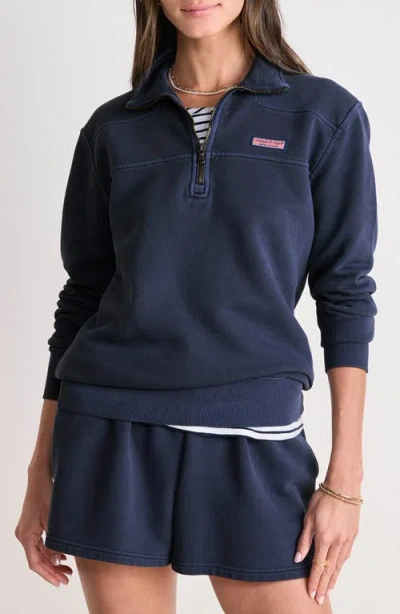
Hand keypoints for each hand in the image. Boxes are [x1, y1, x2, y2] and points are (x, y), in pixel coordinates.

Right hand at [14, 469, 72, 586]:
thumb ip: (54, 542)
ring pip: (38, 552)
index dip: (48, 574)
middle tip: (67, 578)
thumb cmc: (47, 495)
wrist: (40, 477)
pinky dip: (49, 551)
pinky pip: (39, 544)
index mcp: (26, 535)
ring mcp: (26, 530)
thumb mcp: (54, 520)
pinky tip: (61, 556)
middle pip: (37, 559)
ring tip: (67, 568)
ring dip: (51, 561)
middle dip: (52, 570)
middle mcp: (23, 535)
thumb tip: (58, 561)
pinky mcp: (31, 525)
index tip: (60, 582)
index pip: (35, 563)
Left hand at [294, 486, 360, 604]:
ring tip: (328, 589)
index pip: (318, 565)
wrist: (343, 487)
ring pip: (339, 564)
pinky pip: (346, 555)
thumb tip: (297, 558)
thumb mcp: (308, 516)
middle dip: (323, 585)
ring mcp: (347, 539)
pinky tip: (337, 570)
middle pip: (330, 569)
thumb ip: (304, 539)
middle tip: (319, 597)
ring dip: (333, 578)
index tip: (311, 592)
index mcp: (324, 537)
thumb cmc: (323, 498)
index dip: (314, 580)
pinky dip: (341, 565)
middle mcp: (337, 541)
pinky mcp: (353, 535)